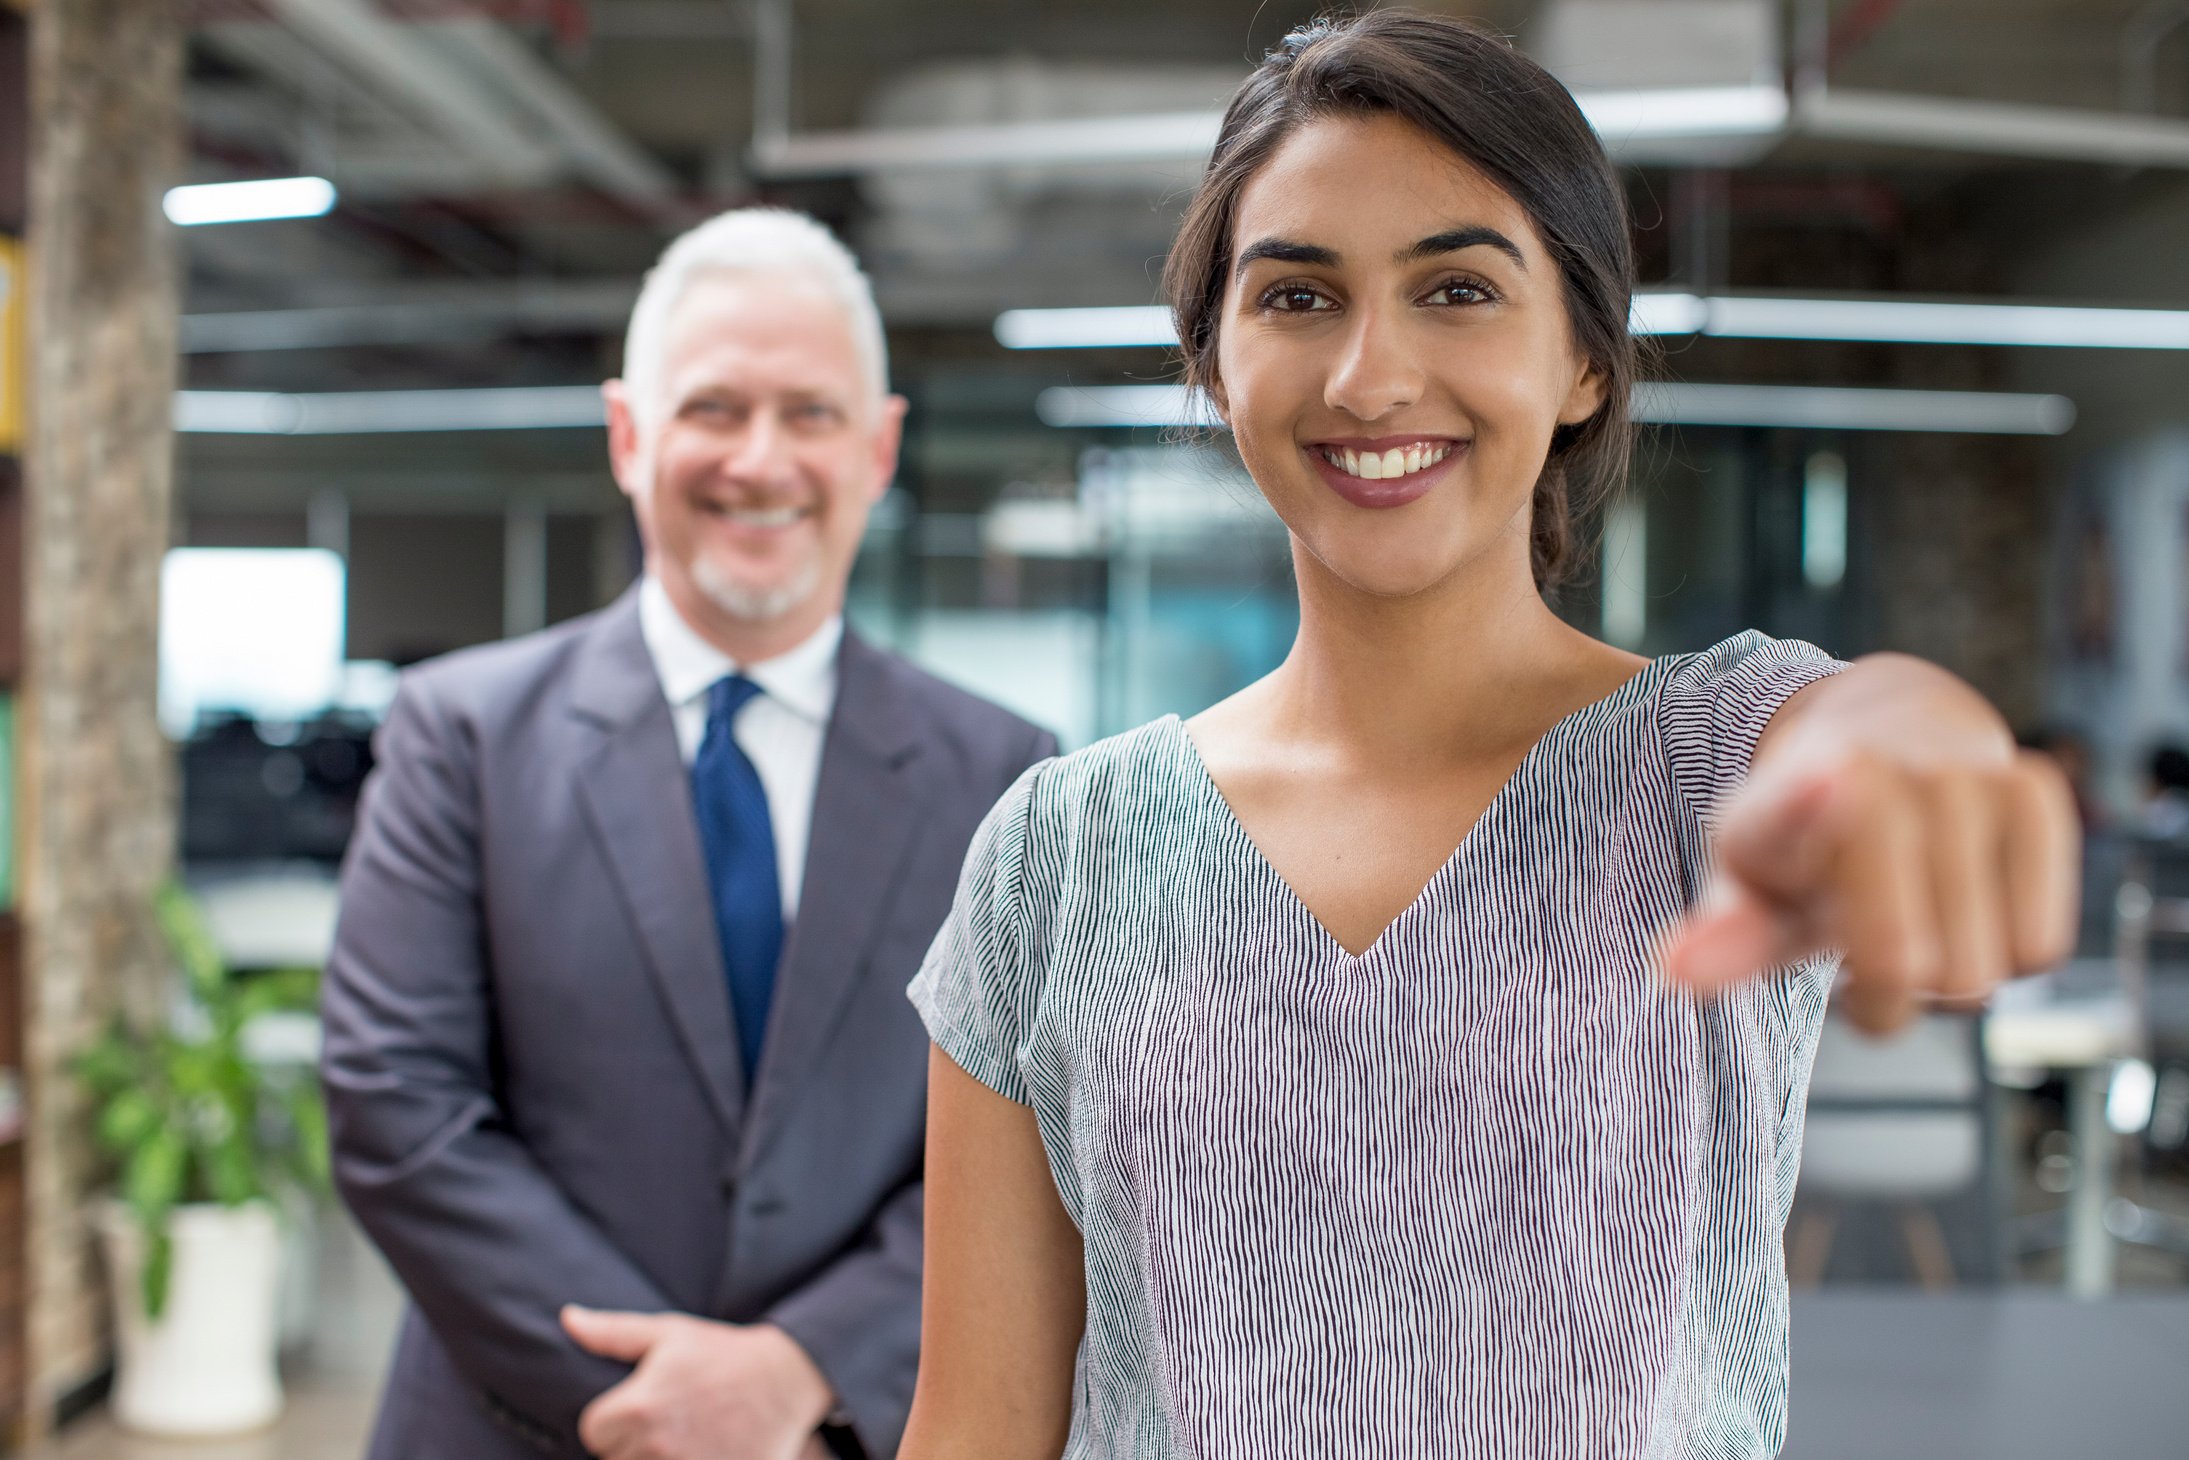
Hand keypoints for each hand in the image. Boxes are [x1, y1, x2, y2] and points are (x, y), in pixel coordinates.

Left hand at [561, 1306, 834, 1459]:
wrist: (787, 1380)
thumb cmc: (723, 1355)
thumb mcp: (669, 1334)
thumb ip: (612, 1333)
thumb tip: (568, 1318)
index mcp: (638, 1408)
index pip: (593, 1432)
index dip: (611, 1421)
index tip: (638, 1410)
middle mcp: (656, 1447)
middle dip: (631, 1446)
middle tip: (665, 1425)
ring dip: (653, 1459)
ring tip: (681, 1440)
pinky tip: (699, 1452)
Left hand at [1661, 744, 2079, 1033]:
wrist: (1881, 742)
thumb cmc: (1804, 843)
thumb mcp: (1749, 888)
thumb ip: (1724, 937)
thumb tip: (1675, 969)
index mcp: (1796, 791)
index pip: (1806, 808)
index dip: (1813, 800)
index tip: (1838, 774)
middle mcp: (1891, 770)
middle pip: (1923, 973)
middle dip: (1885, 989)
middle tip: (1857, 942)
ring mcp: (1971, 775)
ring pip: (1985, 970)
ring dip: (1944, 976)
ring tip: (1907, 915)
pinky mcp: (2036, 790)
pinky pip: (2038, 946)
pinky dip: (2003, 951)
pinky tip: (1961, 907)